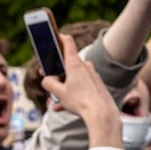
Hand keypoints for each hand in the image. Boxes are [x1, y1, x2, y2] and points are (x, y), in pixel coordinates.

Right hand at [42, 33, 121, 147]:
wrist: (102, 114)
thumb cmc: (81, 101)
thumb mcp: (59, 93)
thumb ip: (49, 83)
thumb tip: (47, 80)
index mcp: (74, 63)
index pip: (67, 42)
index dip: (59, 37)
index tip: (53, 36)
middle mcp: (85, 66)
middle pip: (67, 64)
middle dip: (56, 72)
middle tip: (48, 78)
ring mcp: (92, 75)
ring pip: (73, 78)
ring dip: (63, 88)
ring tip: (55, 101)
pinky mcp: (97, 84)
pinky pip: (81, 87)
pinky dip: (72, 94)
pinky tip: (62, 107)